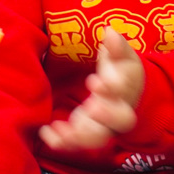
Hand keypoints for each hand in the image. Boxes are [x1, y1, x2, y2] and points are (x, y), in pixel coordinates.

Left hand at [40, 28, 143, 150]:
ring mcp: (104, 124)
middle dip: (106, 116)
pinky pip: (78, 143)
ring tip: (59, 129)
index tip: (94, 82)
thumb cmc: (121, 68)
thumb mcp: (121, 54)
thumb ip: (116, 45)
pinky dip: (62, 142)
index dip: (112, 88)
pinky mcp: (88, 131)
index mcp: (127, 88)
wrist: (126, 91)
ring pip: (99, 137)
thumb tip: (109, 31)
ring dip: (80, 136)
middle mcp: (119, 110)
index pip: (124, 90)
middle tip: (90, 108)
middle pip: (120, 121)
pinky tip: (46, 133)